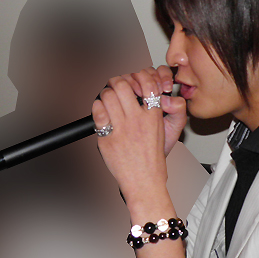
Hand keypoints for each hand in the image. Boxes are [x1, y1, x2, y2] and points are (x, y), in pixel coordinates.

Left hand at [91, 68, 185, 204]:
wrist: (144, 181)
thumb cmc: (152, 159)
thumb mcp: (161, 131)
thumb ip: (151, 111)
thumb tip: (140, 94)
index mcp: (153, 115)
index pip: (146, 81)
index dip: (137, 76)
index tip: (133, 81)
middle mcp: (137, 119)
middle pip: (123, 84)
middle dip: (117, 81)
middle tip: (116, 87)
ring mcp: (122, 128)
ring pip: (108, 95)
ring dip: (106, 94)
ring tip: (107, 100)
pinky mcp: (107, 138)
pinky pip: (97, 112)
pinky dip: (97, 108)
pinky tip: (101, 113)